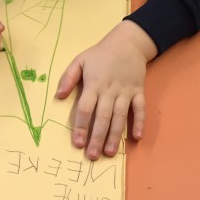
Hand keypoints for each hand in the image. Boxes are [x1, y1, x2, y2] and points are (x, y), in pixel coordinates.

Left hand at [56, 20, 156, 159]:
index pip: (86, 108)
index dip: (81, 126)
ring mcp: (126, 92)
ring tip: (110, 153)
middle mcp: (110, 91)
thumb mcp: (80, 60)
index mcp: (94, 84)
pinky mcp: (139, 92)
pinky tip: (137, 137)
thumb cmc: (101, 54)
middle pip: (103, 117)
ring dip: (116, 136)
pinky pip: (140, 109)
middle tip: (92, 156)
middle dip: (97, 138)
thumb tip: (58, 96)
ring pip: (121, 117)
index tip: (78, 143)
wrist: (128, 42)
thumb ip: (68, 78)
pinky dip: (140, 122)